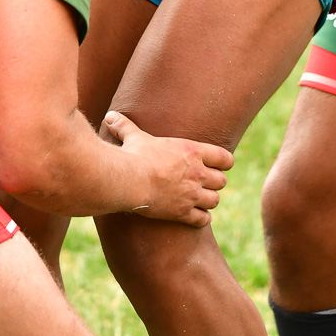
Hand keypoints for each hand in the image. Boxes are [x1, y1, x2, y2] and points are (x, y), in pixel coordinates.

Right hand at [103, 110, 231, 226]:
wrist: (130, 180)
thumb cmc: (134, 155)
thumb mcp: (133, 137)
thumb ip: (126, 126)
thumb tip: (110, 116)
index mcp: (192, 151)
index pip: (224, 158)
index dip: (224, 162)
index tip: (220, 164)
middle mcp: (197, 173)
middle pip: (222, 181)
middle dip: (215, 182)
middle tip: (205, 182)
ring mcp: (192, 194)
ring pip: (214, 200)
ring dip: (209, 200)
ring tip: (201, 199)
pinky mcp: (183, 213)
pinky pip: (203, 219)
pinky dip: (202, 218)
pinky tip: (196, 216)